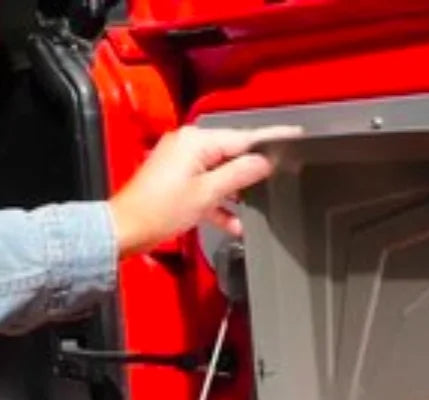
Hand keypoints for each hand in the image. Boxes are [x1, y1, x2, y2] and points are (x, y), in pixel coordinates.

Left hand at [108, 124, 301, 256]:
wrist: (128, 228)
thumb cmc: (160, 210)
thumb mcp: (207, 194)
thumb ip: (238, 175)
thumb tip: (263, 162)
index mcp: (195, 141)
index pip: (242, 137)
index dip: (268, 140)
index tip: (293, 135)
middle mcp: (188, 145)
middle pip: (232, 154)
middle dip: (251, 171)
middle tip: (275, 181)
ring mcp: (182, 162)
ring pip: (221, 172)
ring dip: (236, 192)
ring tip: (253, 207)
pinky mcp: (178, 178)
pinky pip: (208, 185)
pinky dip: (220, 202)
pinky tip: (233, 222)